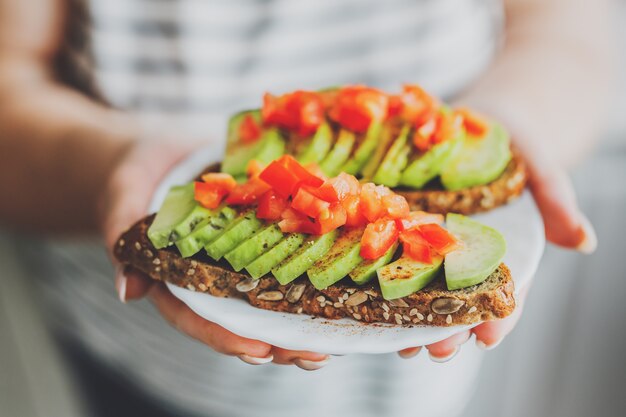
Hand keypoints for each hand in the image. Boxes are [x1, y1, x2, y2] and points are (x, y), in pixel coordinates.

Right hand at [101, 141, 329, 369]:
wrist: (160, 149)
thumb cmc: (133, 176)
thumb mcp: (120, 199)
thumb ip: (122, 239)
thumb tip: (129, 293)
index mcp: (179, 281)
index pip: (201, 318)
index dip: (229, 336)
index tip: (260, 350)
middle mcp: (214, 276)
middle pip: (245, 318)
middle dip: (279, 341)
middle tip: (314, 355)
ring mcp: (241, 256)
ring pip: (272, 296)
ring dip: (304, 320)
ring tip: (337, 338)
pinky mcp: (264, 230)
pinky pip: (290, 252)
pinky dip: (315, 269)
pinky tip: (346, 282)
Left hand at [398, 138, 596, 361]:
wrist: (481, 119)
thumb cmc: (517, 147)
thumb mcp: (540, 167)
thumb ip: (557, 202)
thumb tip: (584, 241)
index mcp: (504, 251)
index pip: (505, 293)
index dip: (498, 318)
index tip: (488, 338)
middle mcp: (467, 255)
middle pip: (459, 301)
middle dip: (449, 329)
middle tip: (438, 350)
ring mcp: (433, 243)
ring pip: (424, 289)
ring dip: (413, 318)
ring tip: (403, 343)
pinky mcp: (402, 224)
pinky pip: (392, 252)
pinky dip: (382, 275)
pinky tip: (367, 297)